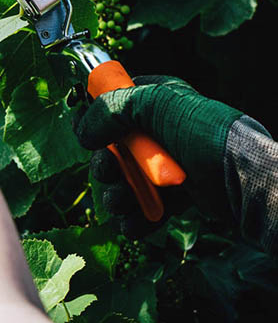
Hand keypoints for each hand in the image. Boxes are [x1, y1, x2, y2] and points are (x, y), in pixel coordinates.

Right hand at [75, 75, 242, 233]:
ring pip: (125, 182)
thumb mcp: (155, 103)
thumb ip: (112, 109)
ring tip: (123, 202)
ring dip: (117, 196)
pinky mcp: (173, 196)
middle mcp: (157, 131)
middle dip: (106, 165)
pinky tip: (135, 221)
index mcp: (154, 101)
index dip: (95, 118)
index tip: (84, 133)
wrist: (241, 178)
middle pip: (113, 149)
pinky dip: (136, 218)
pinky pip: (143, 208)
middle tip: (109, 171)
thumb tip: (82, 130)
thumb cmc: (204, 132)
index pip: (113, 104)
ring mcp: (165, 165)